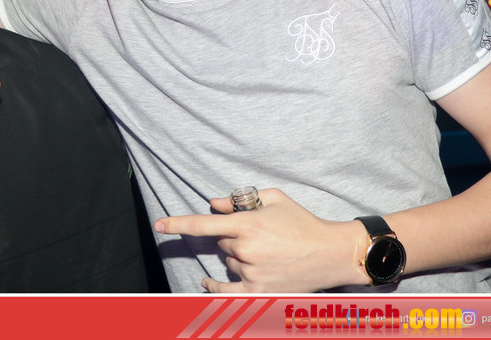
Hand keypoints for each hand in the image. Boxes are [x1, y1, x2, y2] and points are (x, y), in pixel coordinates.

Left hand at [154, 188, 367, 292]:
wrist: (331, 253)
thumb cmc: (303, 222)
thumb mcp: (273, 199)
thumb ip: (239, 200)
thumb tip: (214, 203)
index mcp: (247, 225)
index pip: (203, 224)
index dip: (178, 223)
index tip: (159, 224)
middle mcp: (245, 250)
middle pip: (221, 242)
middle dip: (233, 236)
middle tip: (259, 234)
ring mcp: (252, 273)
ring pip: (229, 262)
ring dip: (239, 257)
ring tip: (267, 252)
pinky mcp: (260, 291)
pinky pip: (228, 291)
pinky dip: (216, 286)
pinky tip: (206, 283)